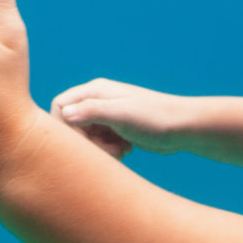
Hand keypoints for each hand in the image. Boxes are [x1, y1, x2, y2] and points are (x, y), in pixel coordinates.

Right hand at [48, 78, 199, 160]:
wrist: (183, 128)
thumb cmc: (154, 117)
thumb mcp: (121, 114)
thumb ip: (91, 111)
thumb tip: (63, 114)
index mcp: (95, 91)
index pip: (60, 106)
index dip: (64, 126)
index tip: (82, 140)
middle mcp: (98, 101)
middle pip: (71, 126)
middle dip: (86, 142)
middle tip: (108, 149)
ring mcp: (107, 116)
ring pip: (86, 138)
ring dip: (100, 149)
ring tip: (121, 150)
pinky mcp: (116, 130)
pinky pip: (99, 145)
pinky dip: (110, 151)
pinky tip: (127, 150)